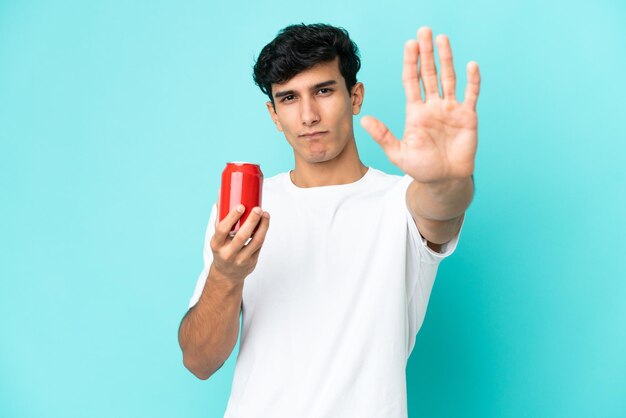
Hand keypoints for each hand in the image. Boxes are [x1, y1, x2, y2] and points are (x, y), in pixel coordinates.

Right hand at [210, 204, 269, 282]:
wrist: (227, 274)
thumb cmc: (222, 249)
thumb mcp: (217, 237)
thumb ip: (220, 216)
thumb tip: (221, 192)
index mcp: (216, 245)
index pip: (222, 230)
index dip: (232, 217)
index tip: (241, 206)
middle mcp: (228, 253)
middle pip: (242, 236)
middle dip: (252, 221)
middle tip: (258, 208)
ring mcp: (241, 259)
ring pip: (255, 241)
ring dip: (263, 226)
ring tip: (266, 214)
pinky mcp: (252, 262)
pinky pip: (260, 245)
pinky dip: (263, 232)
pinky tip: (265, 222)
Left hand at [361, 27, 480, 183]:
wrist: (444, 180)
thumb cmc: (421, 168)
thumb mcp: (398, 153)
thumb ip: (383, 136)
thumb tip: (364, 120)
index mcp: (416, 112)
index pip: (411, 81)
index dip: (410, 63)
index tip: (409, 44)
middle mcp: (433, 106)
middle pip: (429, 74)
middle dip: (426, 53)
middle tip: (424, 31)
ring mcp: (451, 110)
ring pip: (448, 78)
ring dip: (446, 59)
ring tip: (443, 39)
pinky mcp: (467, 117)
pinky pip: (471, 95)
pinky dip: (472, 81)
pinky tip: (470, 65)